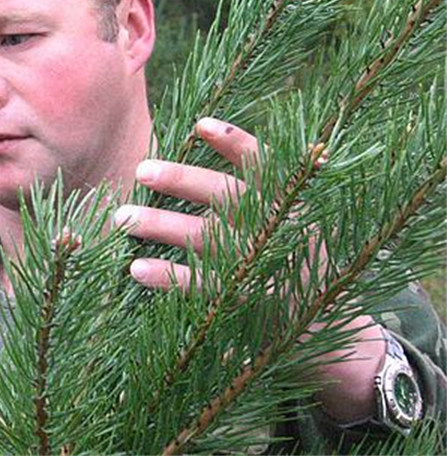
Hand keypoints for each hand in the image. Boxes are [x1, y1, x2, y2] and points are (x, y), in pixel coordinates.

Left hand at [113, 117, 385, 423]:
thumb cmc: (297, 260)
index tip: (200, 125)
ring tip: (123, 217)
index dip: (233, 142)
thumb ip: (259, 191)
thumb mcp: (293, 221)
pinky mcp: (247, 302)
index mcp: (287, 204)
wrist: (334, 331)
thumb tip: (202, 143)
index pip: (263, 165)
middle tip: (141, 170)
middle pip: (225, 196)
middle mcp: (275, 229)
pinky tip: (137, 269)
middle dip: (181, 181)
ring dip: (162, 225)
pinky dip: (168, 277)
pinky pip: (202, 286)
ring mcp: (261, 265)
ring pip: (205, 238)